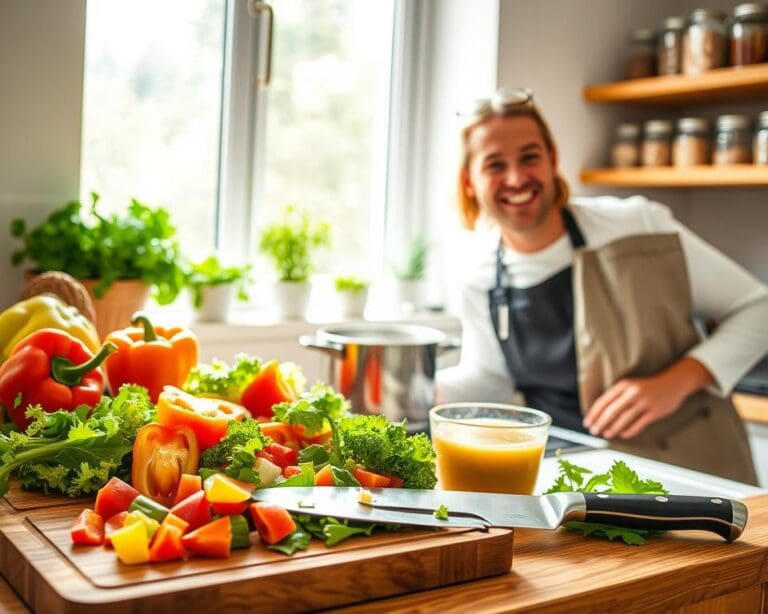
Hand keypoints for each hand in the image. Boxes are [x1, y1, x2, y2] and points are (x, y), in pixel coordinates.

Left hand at [582, 357, 714, 439]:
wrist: (674, 381)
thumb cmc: (649, 385)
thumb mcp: (631, 385)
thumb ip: (617, 396)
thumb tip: (600, 413)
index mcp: (624, 385)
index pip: (604, 401)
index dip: (593, 413)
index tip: (587, 422)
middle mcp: (633, 392)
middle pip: (611, 411)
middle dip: (600, 423)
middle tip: (594, 431)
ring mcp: (645, 402)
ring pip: (624, 419)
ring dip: (612, 428)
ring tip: (606, 434)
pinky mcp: (655, 412)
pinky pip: (638, 424)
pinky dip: (629, 431)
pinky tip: (622, 434)